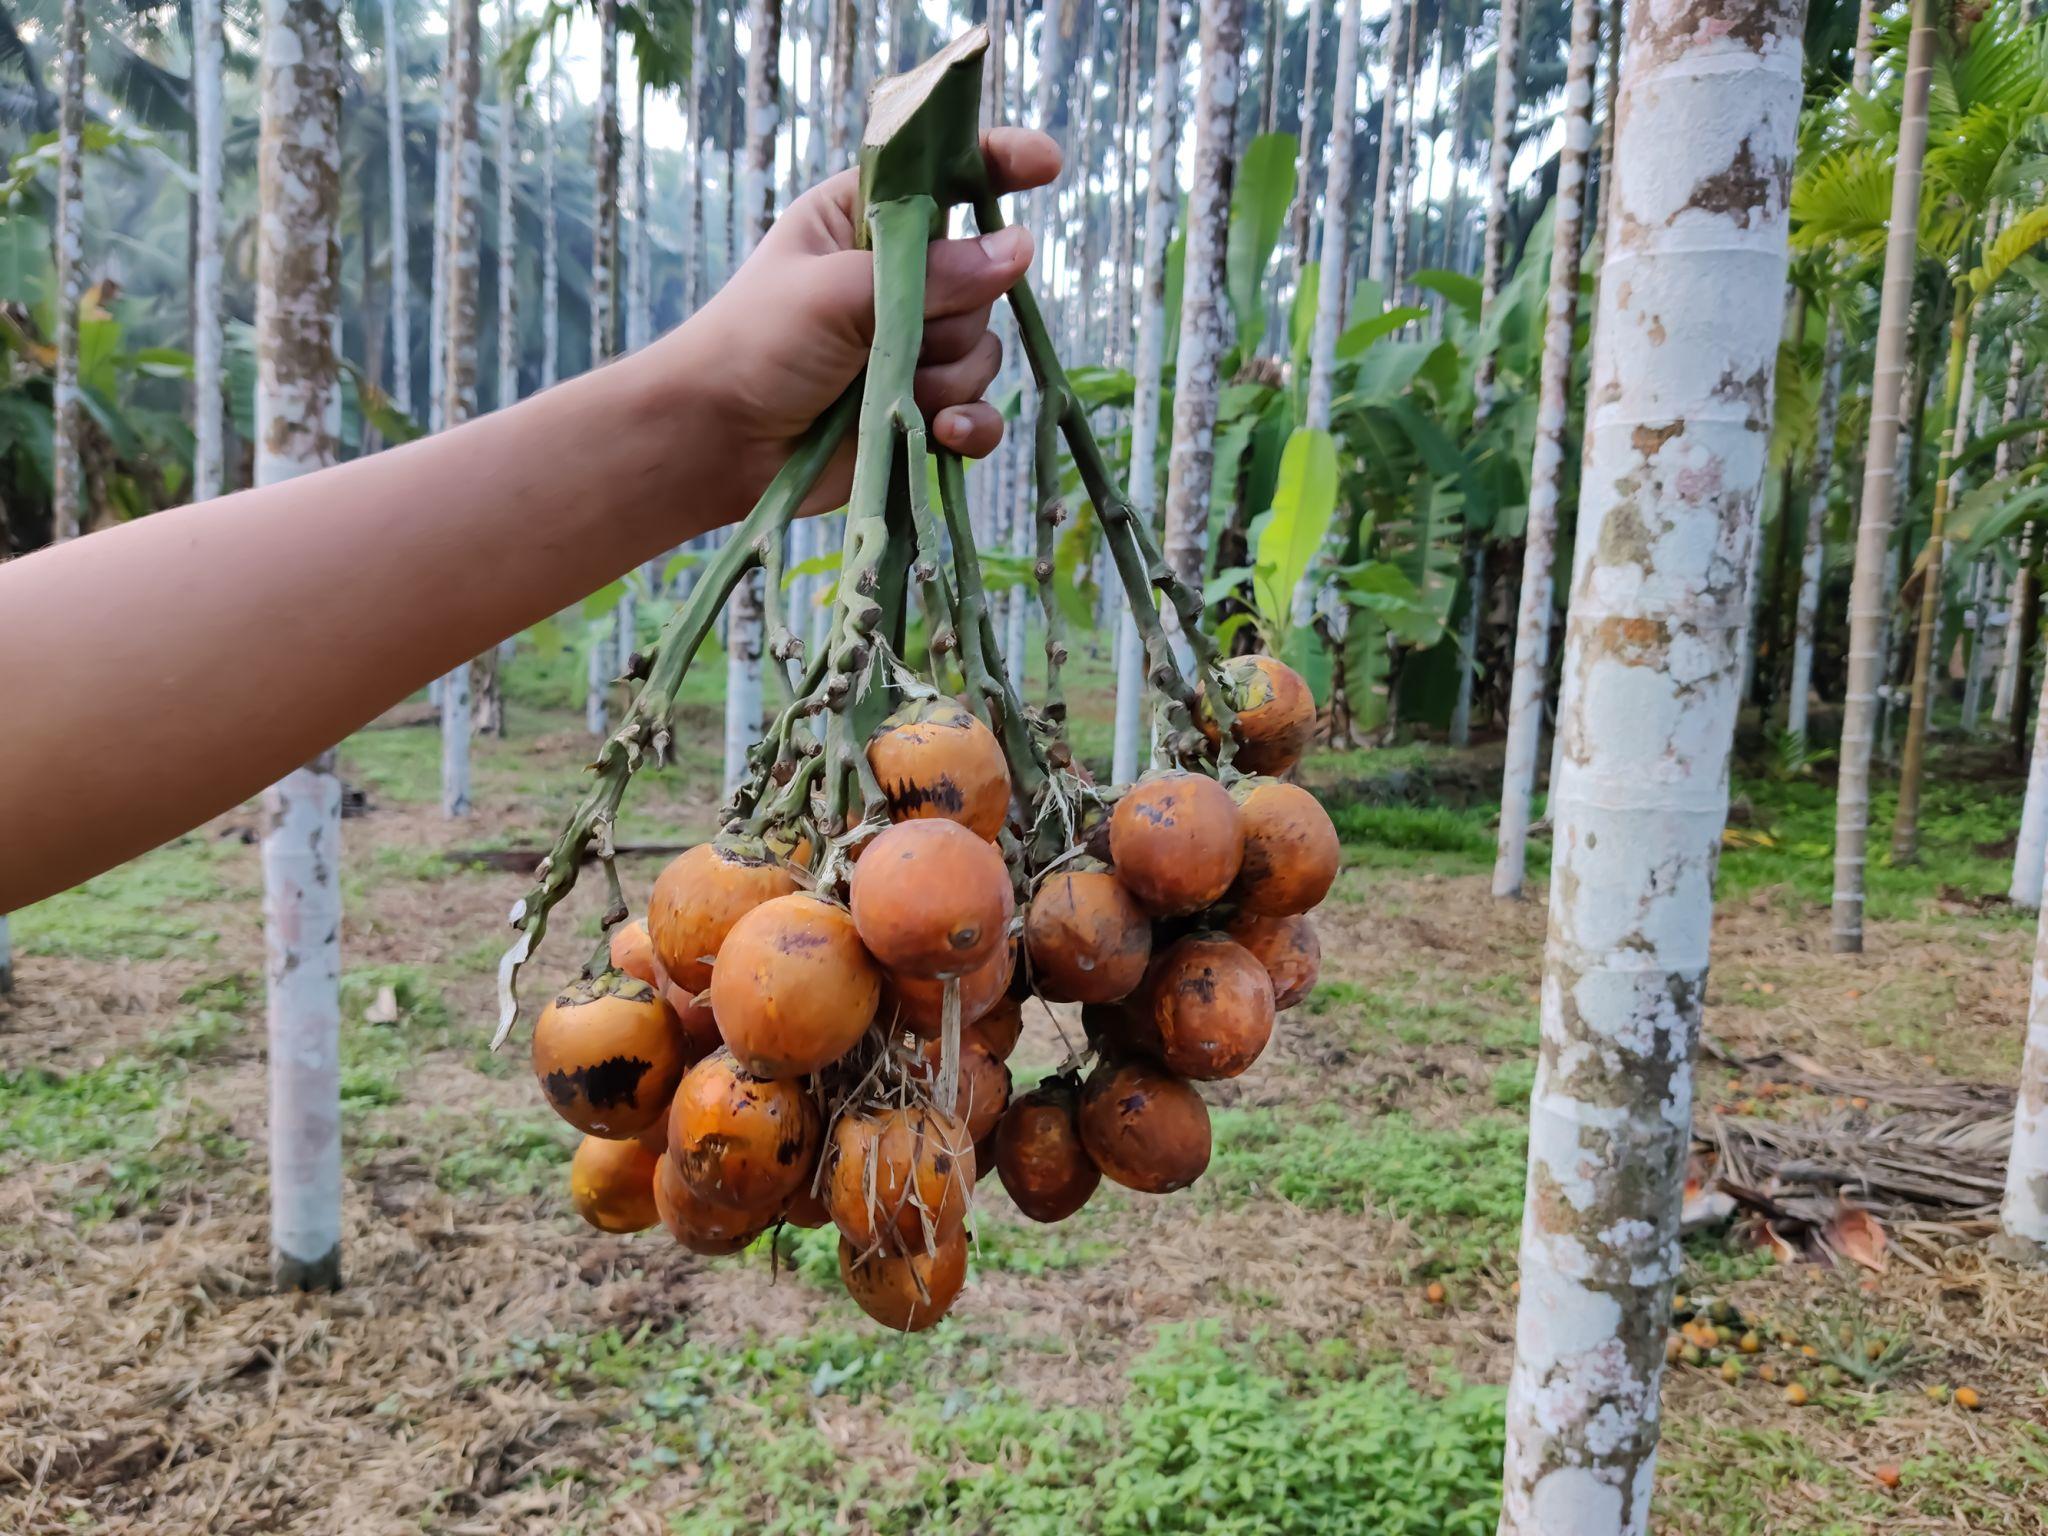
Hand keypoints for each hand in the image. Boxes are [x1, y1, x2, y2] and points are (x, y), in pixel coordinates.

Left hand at [659, 127, 1061, 513]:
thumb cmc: (755, 344)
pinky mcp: (918, 410)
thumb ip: (934, 274)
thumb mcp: (839, 291)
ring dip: (948, 377)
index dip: (997, 165)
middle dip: (954, 317)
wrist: (717, 441)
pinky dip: (970, 425)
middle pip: (981, 282)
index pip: (944, 178)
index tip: (1048, 165)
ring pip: (983, 352)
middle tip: (899, 336)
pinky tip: (945, 432)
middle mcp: (898, 280)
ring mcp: (910, 347)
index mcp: (865, 222)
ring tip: (893, 393)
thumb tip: (1020, 249)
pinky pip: (979, 413)